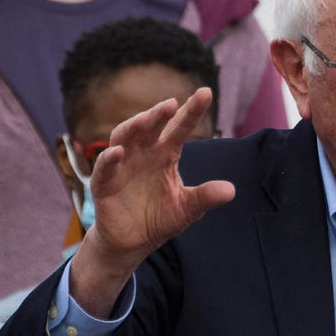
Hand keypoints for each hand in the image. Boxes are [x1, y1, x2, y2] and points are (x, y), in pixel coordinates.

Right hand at [70, 88, 234, 316]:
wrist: (134, 243)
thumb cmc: (160, 218)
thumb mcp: (187, 209)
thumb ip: (205, 197)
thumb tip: (231, 190)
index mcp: (165, 154)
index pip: (180, 129)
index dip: (191, 111)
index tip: (205, 93)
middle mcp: (143, 154)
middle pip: (150, 127)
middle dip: (159, 114)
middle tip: (171, 104)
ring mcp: (122, 166)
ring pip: (123, 138)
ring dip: (132, 127)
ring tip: (145, 119)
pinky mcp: (104, 184)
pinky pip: (104, 168)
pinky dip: (109, 159)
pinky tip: (119, 152)